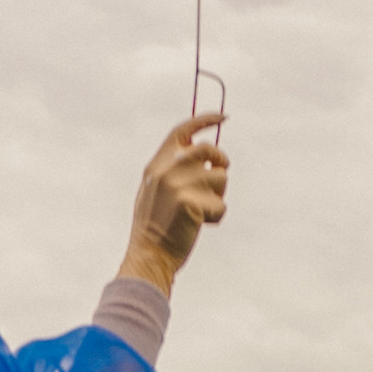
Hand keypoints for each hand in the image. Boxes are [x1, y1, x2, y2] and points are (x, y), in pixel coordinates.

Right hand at [120, 118, 229, 286]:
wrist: (149, 254)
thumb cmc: (156, 226)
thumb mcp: (156, 190)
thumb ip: (172, 169)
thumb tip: (202, 156)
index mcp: (157, 163)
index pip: (183, 131)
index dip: (204, 120)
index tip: (222, 117)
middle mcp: (167, 168)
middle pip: (209, 150)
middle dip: (221, 163)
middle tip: (220, 176)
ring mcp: (178, 184)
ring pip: (220, 179)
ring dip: (218, 196)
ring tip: (201, 212)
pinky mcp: (190, 202)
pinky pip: (220, 205)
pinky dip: (216, 217)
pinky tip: (200, 225)